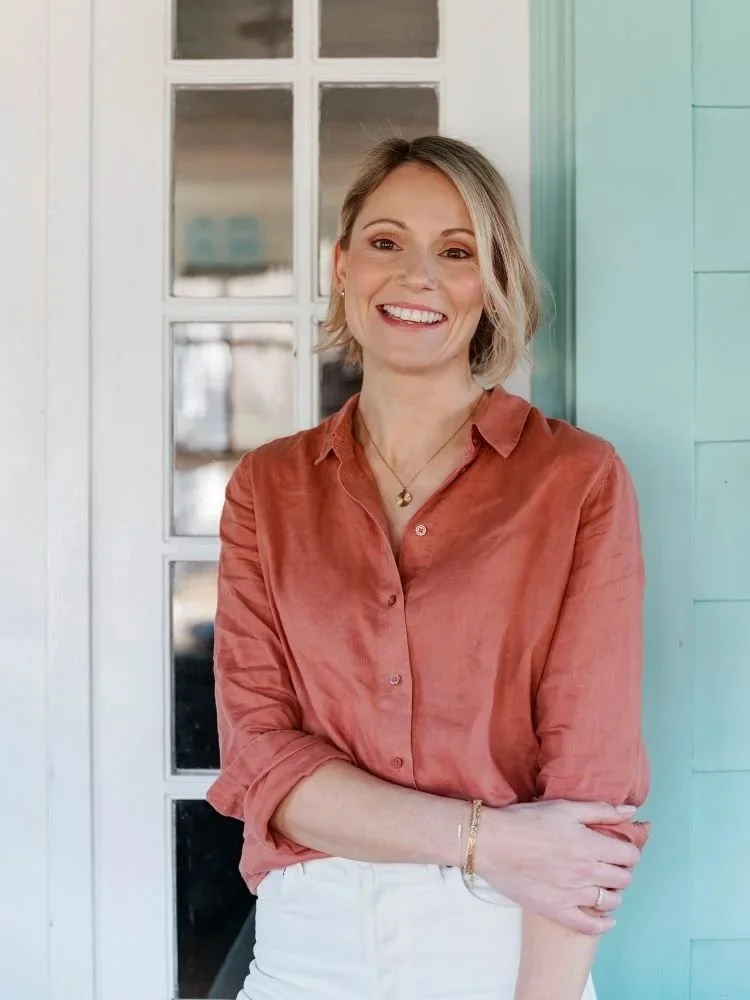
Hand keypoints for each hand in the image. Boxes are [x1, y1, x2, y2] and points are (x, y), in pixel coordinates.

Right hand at [475, 800, 639, 935]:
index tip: (618, 848)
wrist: (491, 843)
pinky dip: (603, 924)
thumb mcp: (564, 807)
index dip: (628, 850)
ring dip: (612, 893)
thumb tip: (632, 811)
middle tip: (608, 864)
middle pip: (623, 878)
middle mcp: (586, 872)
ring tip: (601, 885)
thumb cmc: (525, 820)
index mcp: (589, 844)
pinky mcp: (557, 911)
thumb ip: (601, 810)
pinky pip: (590, 926)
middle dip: (621, 870)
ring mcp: (572, 895)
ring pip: (611, 902)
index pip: (629, 854)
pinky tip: (604, 917)